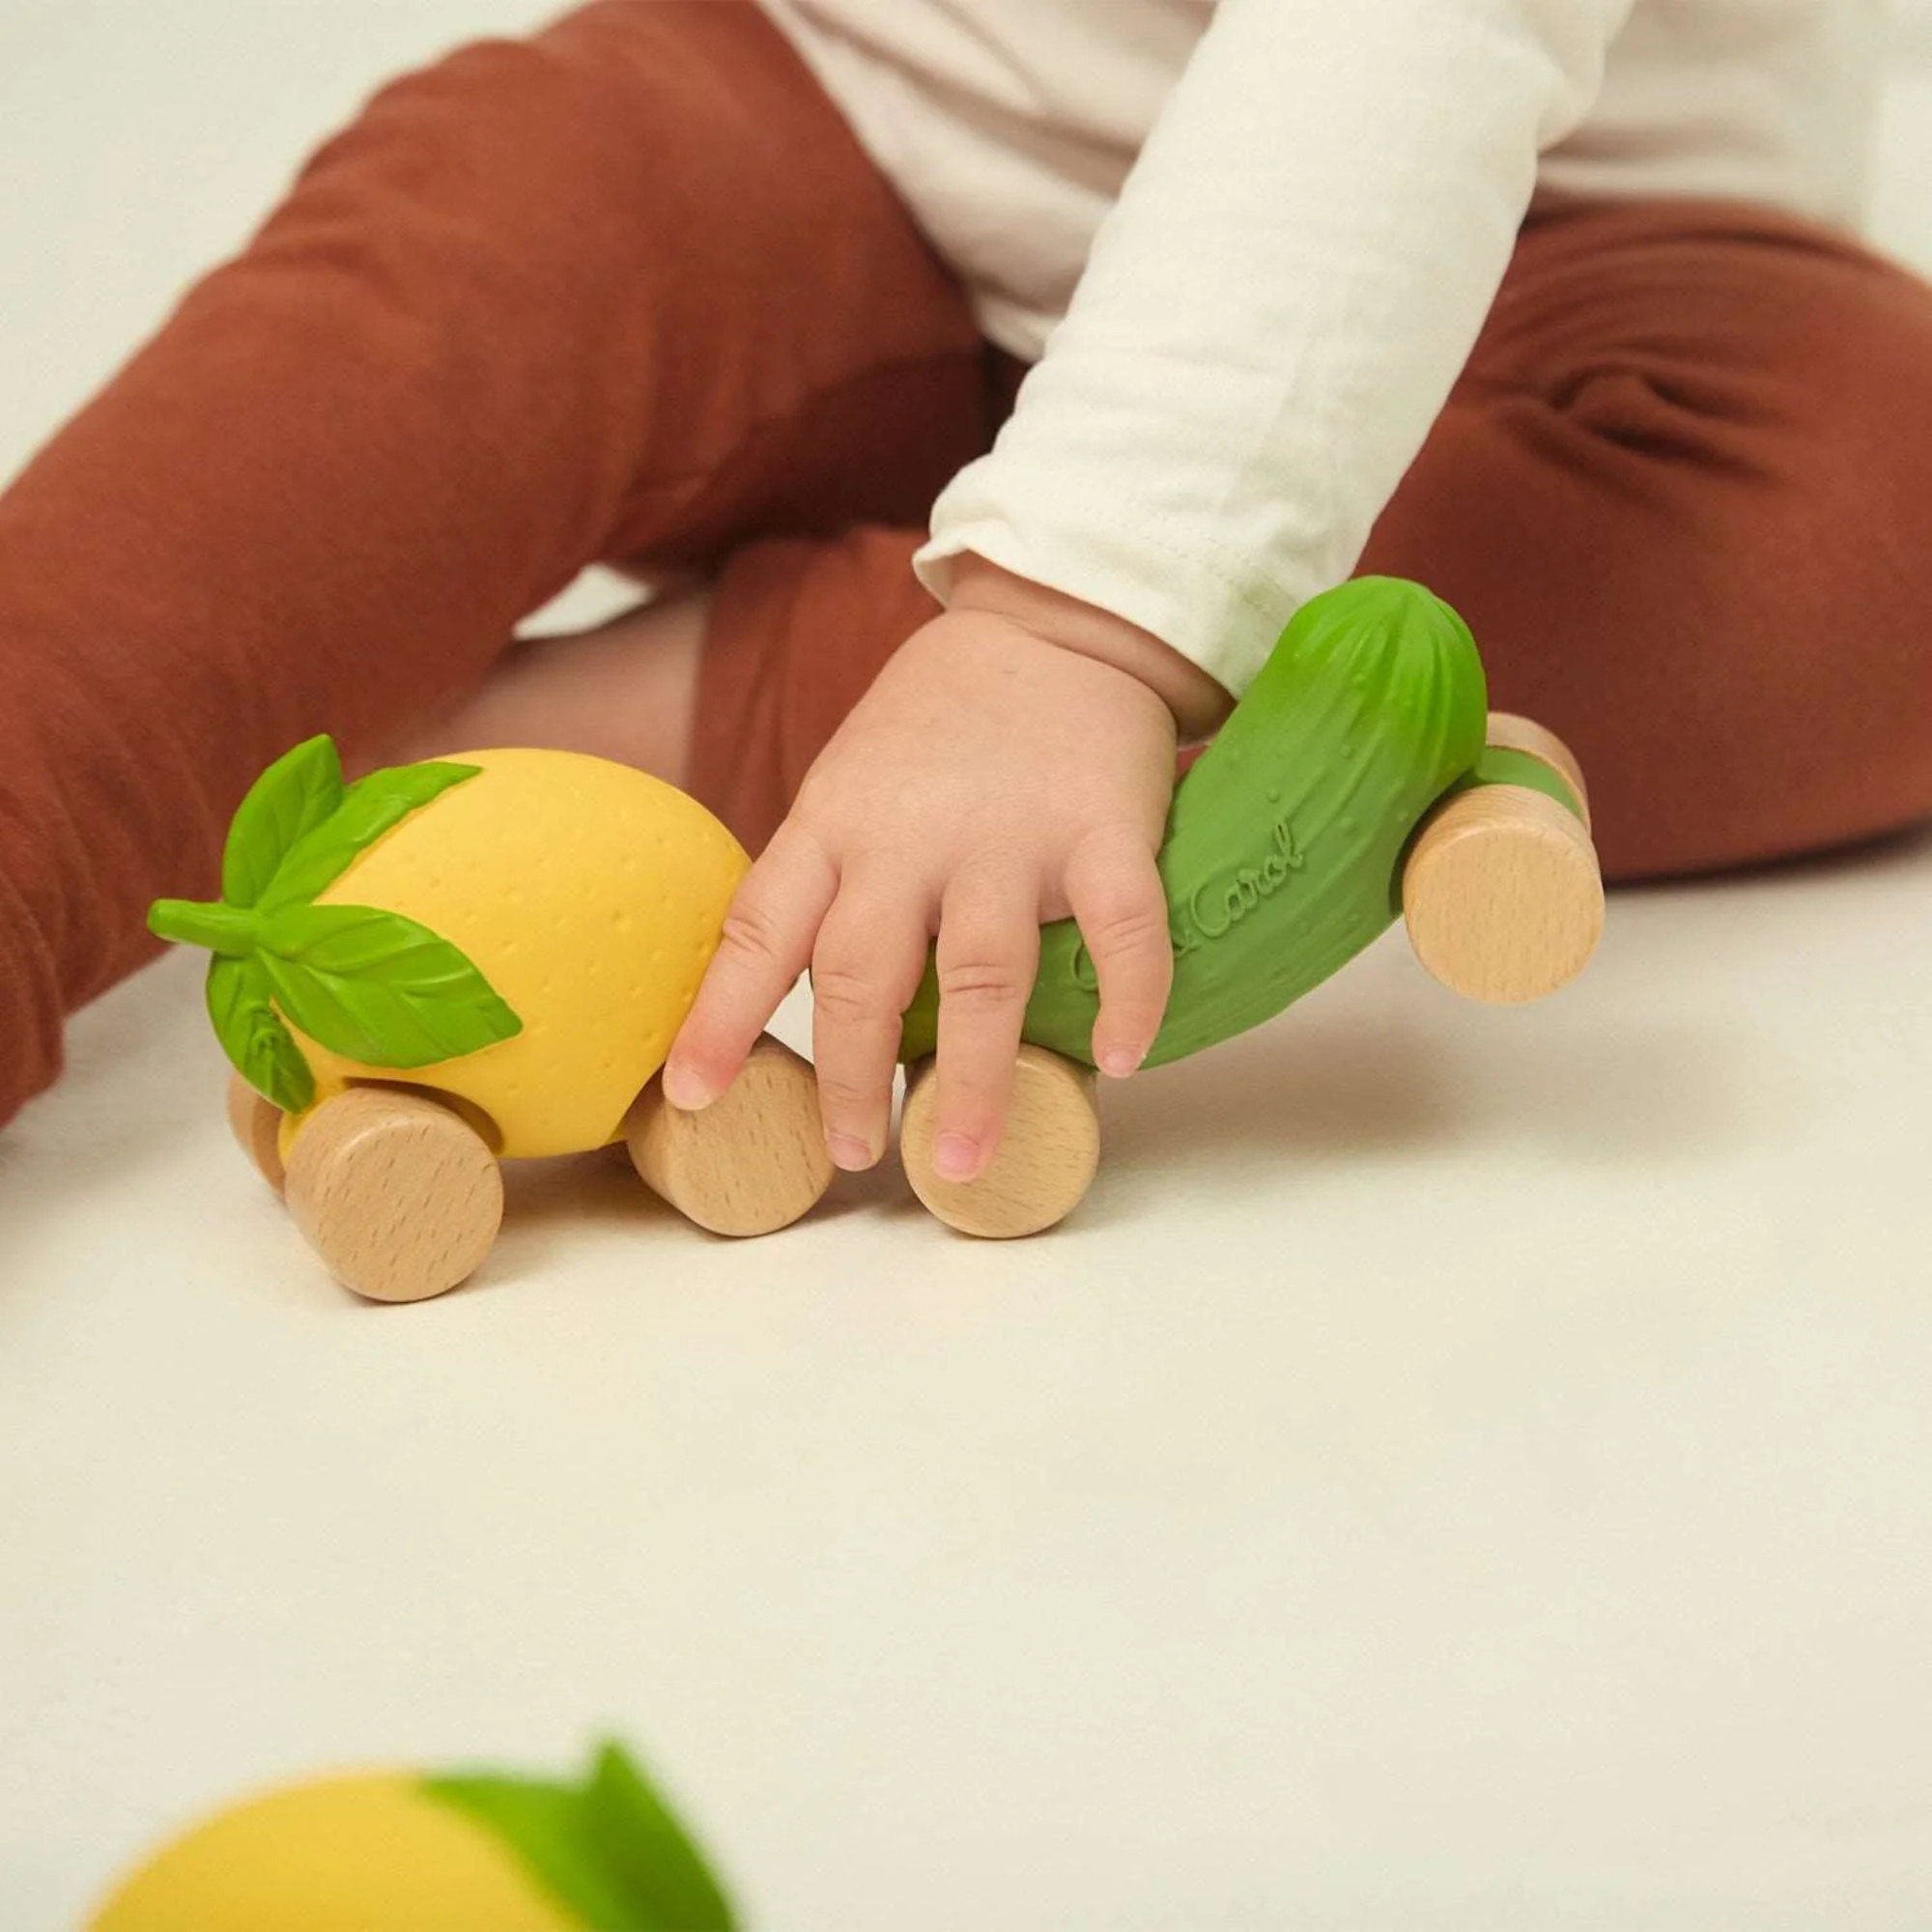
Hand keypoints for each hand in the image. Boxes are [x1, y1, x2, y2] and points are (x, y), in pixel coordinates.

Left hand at [663, 557, 1229, 1179]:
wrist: (1054, 622)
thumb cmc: (942, 723)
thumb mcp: (852, 781)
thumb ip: (833, 878)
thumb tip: (811, 1007)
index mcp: (833, 821)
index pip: (759, 928)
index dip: (721, 1018)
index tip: (692, 1096)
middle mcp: (908, 836)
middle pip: (859, 972)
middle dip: (845, 1076)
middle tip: (849, 1153)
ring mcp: (1009, 836)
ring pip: (979, 977)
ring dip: (972, 1079)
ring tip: (961, 1160)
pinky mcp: (1104, 831)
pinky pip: (1120, 931)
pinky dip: (1126, 999)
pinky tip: (1117, 1061)